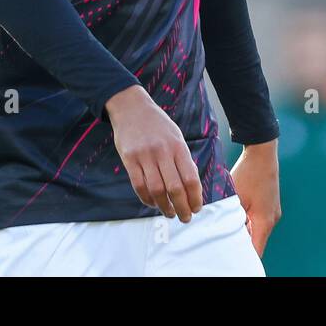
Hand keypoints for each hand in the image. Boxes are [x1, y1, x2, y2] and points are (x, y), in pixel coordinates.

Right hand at [105, 85, 203, 221]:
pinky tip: (153, 204)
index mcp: (178, 146)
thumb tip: (191, 186)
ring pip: (156, 190)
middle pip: (175, 188)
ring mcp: (144, 156)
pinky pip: (139, 185)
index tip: (197, 208)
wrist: (131, 107)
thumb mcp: (176, 136)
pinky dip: (147, 199)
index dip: (195, 197)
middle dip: (182, 207)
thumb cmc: (157, 124)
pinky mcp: (129, 159)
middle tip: (185, 218)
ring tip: (169, 213)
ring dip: (164, 207)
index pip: (190, 178)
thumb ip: (183, 159)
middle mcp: (162, 151)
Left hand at [230, 139, 279, 254]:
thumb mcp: (234, 197)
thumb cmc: (248, 173)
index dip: (242, 257)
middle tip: (222, 246)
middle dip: (240, 245)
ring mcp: (273, 213)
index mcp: (264, 221)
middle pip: (257, 242)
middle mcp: (272, 220)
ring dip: (244, 233)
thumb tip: (219, 232)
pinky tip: (236, 217)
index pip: (255, 251)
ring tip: (226, 231)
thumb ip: (229, 218)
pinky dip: (249, 223)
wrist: (262, 152)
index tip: (229, 259)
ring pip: (257, 232)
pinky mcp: (271, 206)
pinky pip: (259, 222)